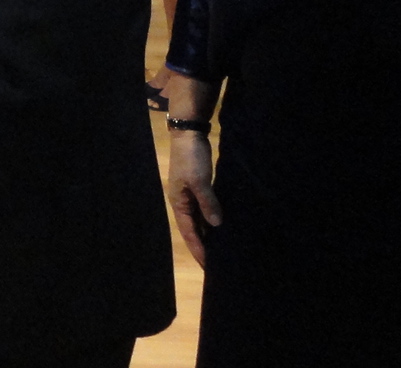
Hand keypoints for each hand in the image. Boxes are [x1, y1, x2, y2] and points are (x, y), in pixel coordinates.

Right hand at [166, 129, 221, 266]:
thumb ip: (207, 202)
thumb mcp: (199, 181)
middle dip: (203, 247)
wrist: (189, 134)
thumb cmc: (191, 158)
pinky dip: (213, 220)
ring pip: (200, 221)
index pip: (189, 233)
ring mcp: (191, 196)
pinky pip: (206, 210)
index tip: (208, 266)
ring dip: (209, 235)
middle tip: (216, 265)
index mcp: (179, 203)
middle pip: (193, 230)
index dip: (198, 249)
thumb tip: (217, 225)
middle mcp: (183, 203)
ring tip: (221, 250)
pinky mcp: (200, 189)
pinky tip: (222, 227)